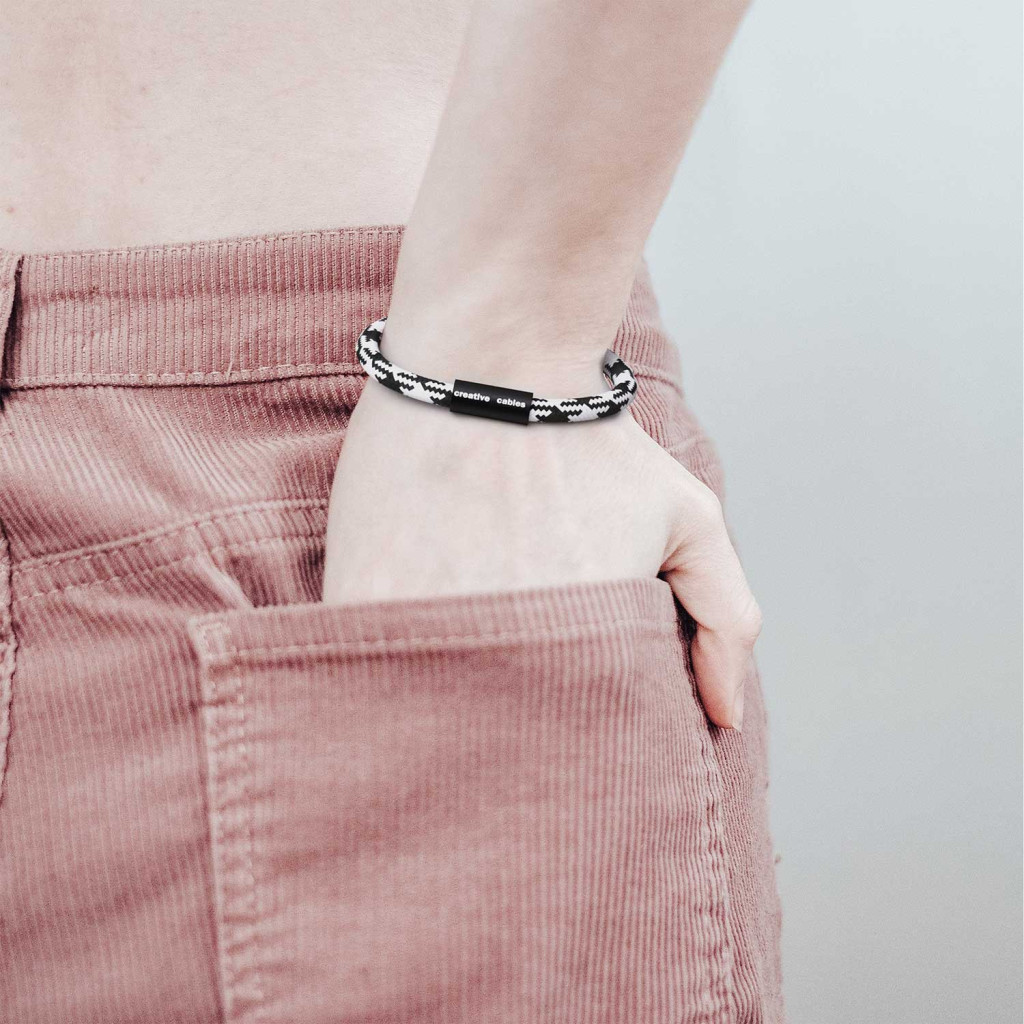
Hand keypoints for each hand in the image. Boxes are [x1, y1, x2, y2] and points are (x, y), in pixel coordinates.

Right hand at [322, 381, 761, 729]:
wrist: (492, 359)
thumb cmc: (592, 441)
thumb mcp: (688, 519)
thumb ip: (724, 620)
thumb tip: (726, 718)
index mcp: (587, 653)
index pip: (570, 749)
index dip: (557, 744)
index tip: (545, 729)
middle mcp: (506, 654)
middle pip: (493, 742)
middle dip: (497, 740)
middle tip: (493, 698)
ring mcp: (426, 628)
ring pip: (422, 712)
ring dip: (431, 707)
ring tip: (442, 666)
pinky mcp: (360, 595)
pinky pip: (362, 669)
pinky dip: (377, 668)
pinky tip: (395, 638)